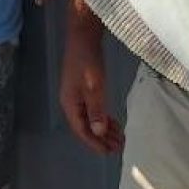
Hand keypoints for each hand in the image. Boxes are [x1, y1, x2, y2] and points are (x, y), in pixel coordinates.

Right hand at [59, 20, 124, 154]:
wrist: (83, 37)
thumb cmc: (88, 61)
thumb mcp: (94, 87)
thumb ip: (96, 110)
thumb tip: (98, 133)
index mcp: (70, 104)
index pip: (82, 131)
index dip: (95, 143)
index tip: (109, 152)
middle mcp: (71, 103)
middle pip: (85, 127)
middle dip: (101, 139)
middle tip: (119, 146)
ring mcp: (76, 96)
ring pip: (90, 119)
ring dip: (103, 129)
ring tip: (118, 137)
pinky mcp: (83, 89)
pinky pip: (93, 110)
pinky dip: (103, 118)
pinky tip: (112, 121)